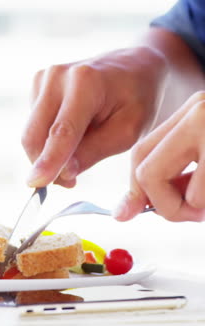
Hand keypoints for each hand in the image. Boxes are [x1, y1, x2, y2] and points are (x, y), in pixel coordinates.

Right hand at [22, 46, 166, 186]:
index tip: (36, 183)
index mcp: (85, 83)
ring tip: (80, 153)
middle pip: (34, 134)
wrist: (133, 67)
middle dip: (45, 165)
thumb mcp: (128, 132)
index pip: (62, 131)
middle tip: (70, 182)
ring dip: (47, 154)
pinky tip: (74, 134)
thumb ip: (94, 152)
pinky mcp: (38, 84)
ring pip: (31, 133)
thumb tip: (62, 173)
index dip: (48, 160)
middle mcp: (57, 76)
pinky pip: (34, 125)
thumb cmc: (136, 100)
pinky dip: (48, 139)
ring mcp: (44, 77)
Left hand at [114, 91, 204, 221]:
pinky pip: (193, 194)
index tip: (134, 212)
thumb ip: (177, 177)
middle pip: (141, 165)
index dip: (137, 190)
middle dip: (157, 202)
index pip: (142, 153)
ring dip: (180, 208)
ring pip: (153, 178)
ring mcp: (204, 123)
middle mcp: (195, 111)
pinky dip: (203, 207)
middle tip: (190, 214)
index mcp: (191, 115)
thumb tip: (128, 209)